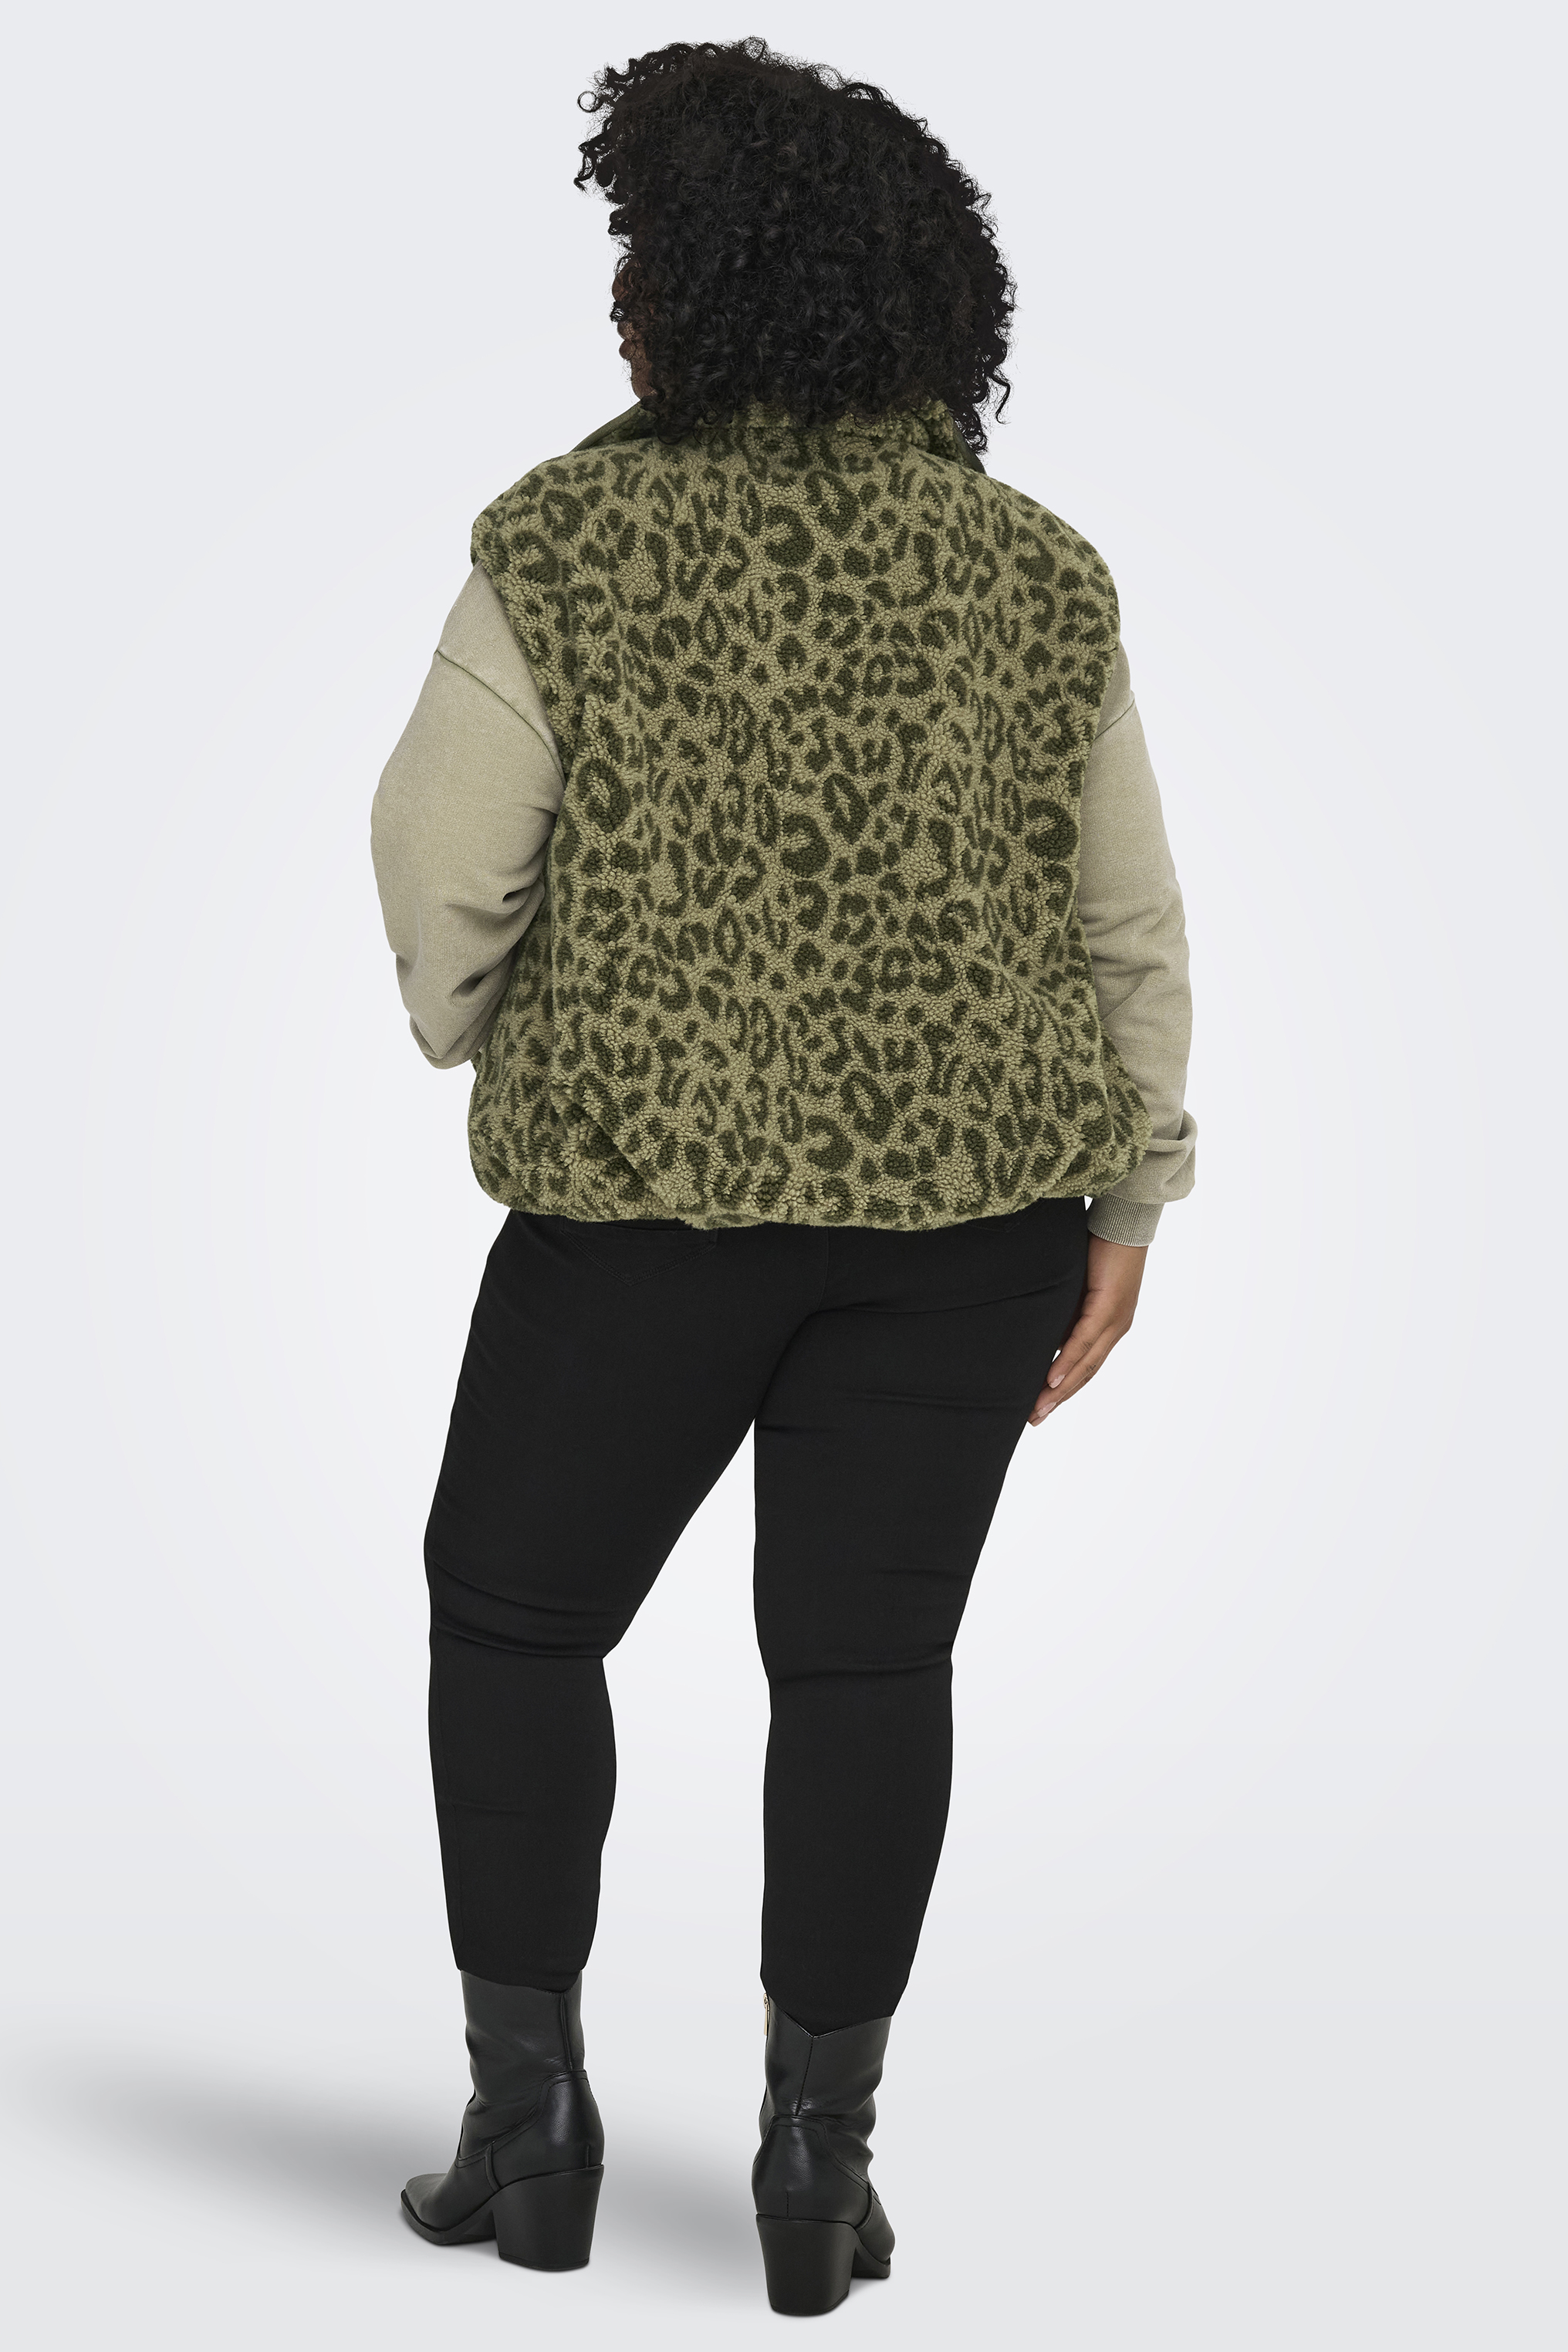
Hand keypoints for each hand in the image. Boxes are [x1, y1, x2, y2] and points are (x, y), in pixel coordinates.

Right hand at [1028, 1236, 1147, 1423]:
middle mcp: (1115, 1328)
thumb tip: (1042, 1328)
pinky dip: (1067, 1363)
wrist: (1121, 1220)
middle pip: (1086, 1373)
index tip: (1042, 1407)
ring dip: (1060, 1389)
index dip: (1065, 1389)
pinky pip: (1084, 1341)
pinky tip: (1051, 1380)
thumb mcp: (1076, 1287)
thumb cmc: (1099, 1247)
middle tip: (1035, 1419)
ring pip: (1086, 1364)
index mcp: (1109, 1325)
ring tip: (1039, 1409)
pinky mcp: (1108, 1307)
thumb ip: (1065, 1311)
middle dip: (1059, 1399)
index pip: (1087, 1365)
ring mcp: (1114, 1320)